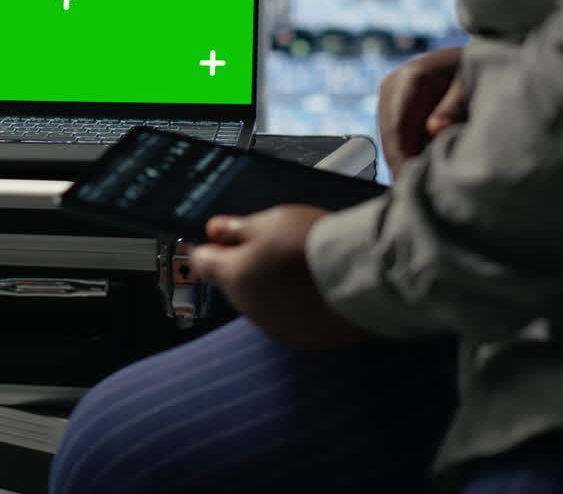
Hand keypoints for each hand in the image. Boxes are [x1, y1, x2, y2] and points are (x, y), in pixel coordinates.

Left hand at [191, 206, 369, 348]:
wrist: (360, 277)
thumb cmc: (311, 245)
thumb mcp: (269, 221)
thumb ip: (236, 228)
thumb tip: (214, 230)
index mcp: (232, 276)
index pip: (202, 262)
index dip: (211, 247)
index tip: (221, 238)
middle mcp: (247, 307)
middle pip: (234, 283)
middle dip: (245, 266)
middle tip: (272, 245)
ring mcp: (274, 326)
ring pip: (262, 303)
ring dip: (271, 288)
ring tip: (299, 267)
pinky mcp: (303, 339)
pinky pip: (289, 319)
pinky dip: (295, 306)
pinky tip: (314, 290)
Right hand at [377, 46, 467, 179]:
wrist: (480, 59)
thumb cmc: (480, 70)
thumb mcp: (472, 84)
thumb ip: (455, 107)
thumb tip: (435, 131)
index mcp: (407, 79)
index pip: (397, 128)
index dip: (403, 160)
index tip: (413, 186)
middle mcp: (391, 90)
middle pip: (390, 139)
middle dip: (404, 167)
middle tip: (419, 198)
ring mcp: (390, 101)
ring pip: (392, 144)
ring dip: (407, 164)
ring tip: (424, 190)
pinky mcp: (396, 113)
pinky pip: (399, 142)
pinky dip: (411, 157)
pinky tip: (424, 174)